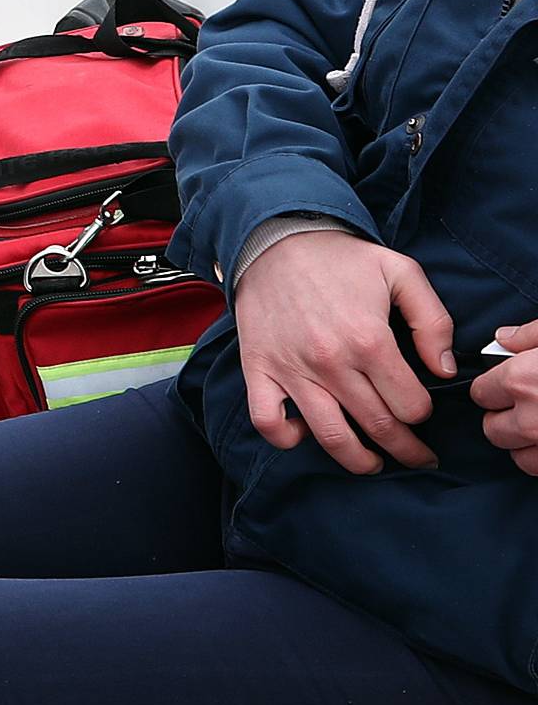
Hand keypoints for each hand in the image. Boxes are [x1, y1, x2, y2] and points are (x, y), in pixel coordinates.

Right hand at [234, 228, 453, 473]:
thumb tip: (444, 370)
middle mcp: (331, 362)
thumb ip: (433, 321)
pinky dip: (288, 438)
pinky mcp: (259, 370)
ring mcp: (292, 371)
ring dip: (359, 461)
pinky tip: (305, 435)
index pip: (410, 406)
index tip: (421, 410)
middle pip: (379, 428)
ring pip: (331, 437)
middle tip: (417, 457)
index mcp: (370, 340)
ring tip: (373, 464)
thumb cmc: (340, 259)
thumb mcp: (401, 272)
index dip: (423, 414)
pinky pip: (269, 422)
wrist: (276, 240)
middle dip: (406, 450)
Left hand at [473, 319, 537, 474]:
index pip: (480, 392)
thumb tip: (503, 337)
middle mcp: (531, 418)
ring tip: (536, 425)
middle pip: (492, 428)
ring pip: (514, 454)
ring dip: (520, 441)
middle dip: (502, 417)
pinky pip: (537, 468)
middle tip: (522, 405)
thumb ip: (529, 334)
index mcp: (523, 380)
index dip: (492, 388)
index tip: (505, 384)